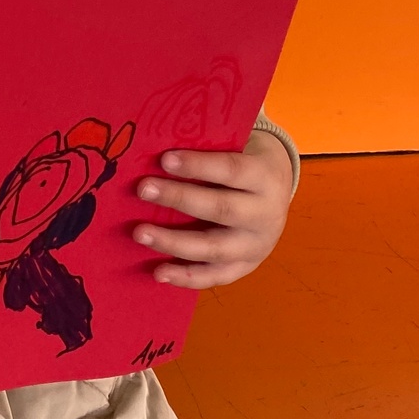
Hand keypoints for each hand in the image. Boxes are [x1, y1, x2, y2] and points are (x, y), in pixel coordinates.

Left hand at [132, 130, 293, 288]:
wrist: (278, 189)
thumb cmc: (243, 159)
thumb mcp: (237, 145)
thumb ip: (208, 145)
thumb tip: (158, 141)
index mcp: (263, 177)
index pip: (230, 170)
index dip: (198, 165)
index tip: (164, 159)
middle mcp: (265, 214)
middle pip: (220, 209)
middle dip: (178, 199)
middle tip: (142, 189)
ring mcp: (257, 245)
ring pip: (214, 248)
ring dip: (174, 242)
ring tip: (140, 233)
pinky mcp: (246, 266)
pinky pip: (216, 276)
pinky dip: (186, 277)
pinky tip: (159, 273)